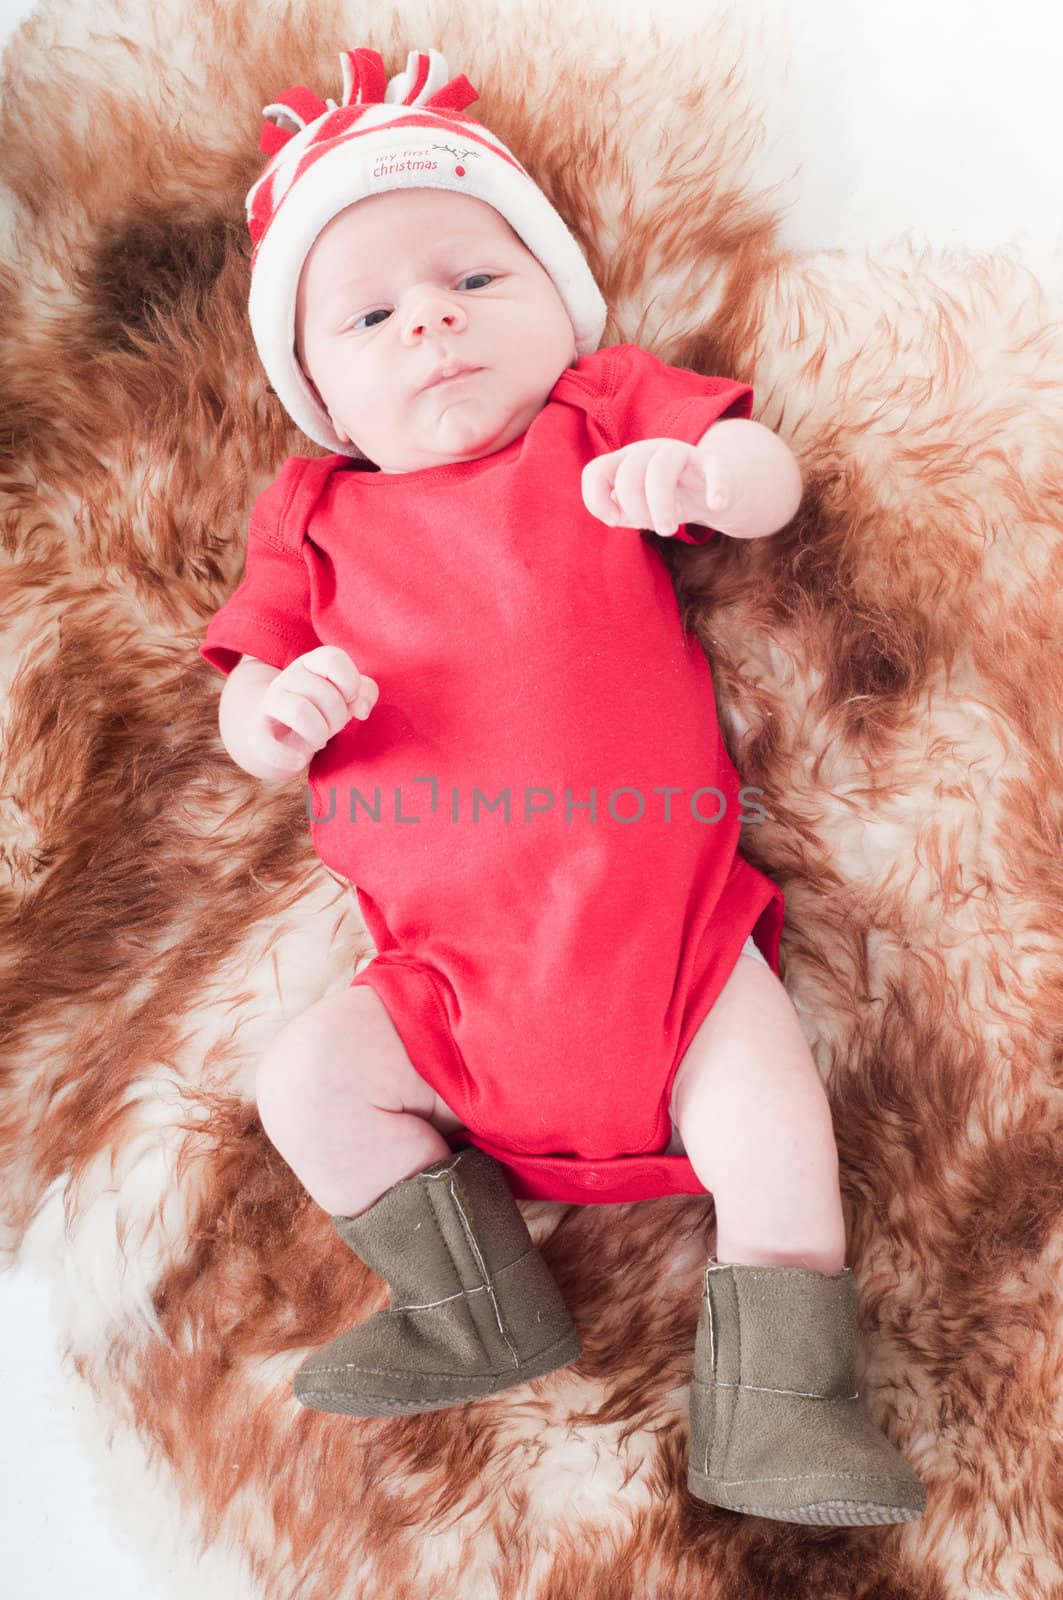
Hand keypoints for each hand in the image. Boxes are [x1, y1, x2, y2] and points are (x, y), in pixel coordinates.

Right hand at [251, 646, 379, 776]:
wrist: (273, 731)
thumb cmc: (318, 709)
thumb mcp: (344, 696)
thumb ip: (365, 692)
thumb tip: (361, 709)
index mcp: (311, 664)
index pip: (333, 657)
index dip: (350, 682)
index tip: (350, 699)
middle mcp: (288, 678)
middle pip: (325, 694)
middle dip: (338, 718)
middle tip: (332, 726)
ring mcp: (270, 703)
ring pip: (299, 711)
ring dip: (319, 734)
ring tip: (319, 740)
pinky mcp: (257, 732)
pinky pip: (269, 745)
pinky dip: (289, 758)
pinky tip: (299, 760)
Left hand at [581, 438, 733, 537]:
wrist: (710, 493)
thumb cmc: (666, 501)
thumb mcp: (635, 507)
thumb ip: (617, 511)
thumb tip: (613, 514)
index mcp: (626, 461)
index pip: (595, 471)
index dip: (596, 500)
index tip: (614, 521)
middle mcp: (649, 451)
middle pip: (628, 475)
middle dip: (636, 510)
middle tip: (653, 529)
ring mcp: (680, 454)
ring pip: (660, 469)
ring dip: (661, 507)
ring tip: (669, 530)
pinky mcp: (712, 464)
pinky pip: (714, 468)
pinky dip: (715, 487)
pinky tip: (715, 505)